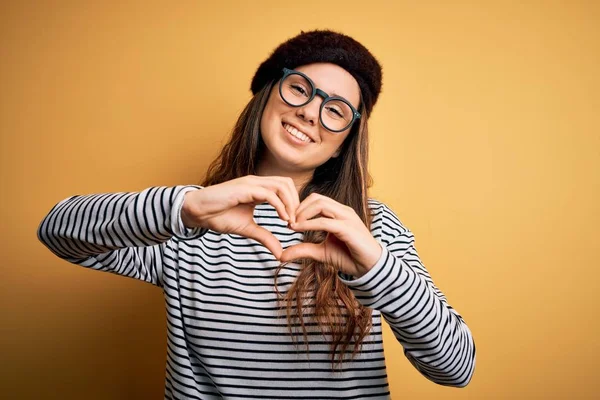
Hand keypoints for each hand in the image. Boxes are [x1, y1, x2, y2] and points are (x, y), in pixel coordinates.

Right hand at [181, 175, 298, 259]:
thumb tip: (280, 253)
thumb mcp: (247, 229)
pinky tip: (283, 219)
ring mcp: (251, 183)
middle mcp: (257, 182)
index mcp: (259, 188)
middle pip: (287, 183)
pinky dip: (280, 206)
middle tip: (295, 222)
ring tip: (290, 221)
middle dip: (296, 202)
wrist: (198, 212)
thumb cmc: (219, 216)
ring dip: (290, 204)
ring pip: (281, 186)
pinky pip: (269, 194)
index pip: (285, 188)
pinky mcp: (245, 188)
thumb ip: (264, 237)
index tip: (294, 223)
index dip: (293, 203)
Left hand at [279, 193, 381, 277]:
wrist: (370, 268)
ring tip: (292, 225)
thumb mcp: (321, 253)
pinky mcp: (349, 228)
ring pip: (320, 204)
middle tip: (287, 221)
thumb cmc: (349, 257)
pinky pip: (325, 221)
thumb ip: (303, 250)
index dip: (299, 208)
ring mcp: (347, 218)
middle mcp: (343, 211)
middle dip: (298, 208)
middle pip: (316, 198)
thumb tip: (282, 255)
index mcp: (338, 213)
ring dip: (302, 213)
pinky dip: (309, 224)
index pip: (316, 199)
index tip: (288, 221)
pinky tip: (298, 229)